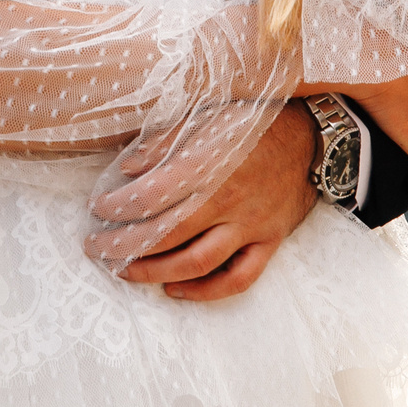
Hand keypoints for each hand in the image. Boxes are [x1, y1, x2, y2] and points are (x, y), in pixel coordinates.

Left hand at [96, 104, 318, 300]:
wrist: (312, 135)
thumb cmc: (254, 120)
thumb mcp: (207, 114)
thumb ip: (166, 141)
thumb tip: (127, 167)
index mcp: (208, 165)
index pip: (151, 196)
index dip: (118, 208)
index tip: (97, 209)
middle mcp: (228, 200)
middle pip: (167, 235)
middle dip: (125, 246)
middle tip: (96, 249)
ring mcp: (251, 225)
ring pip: (197, 262)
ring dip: (155, 272)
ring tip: (124, 271)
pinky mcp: (270, 242)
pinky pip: (239, 278)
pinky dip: (206, 292)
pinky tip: (175, 290)